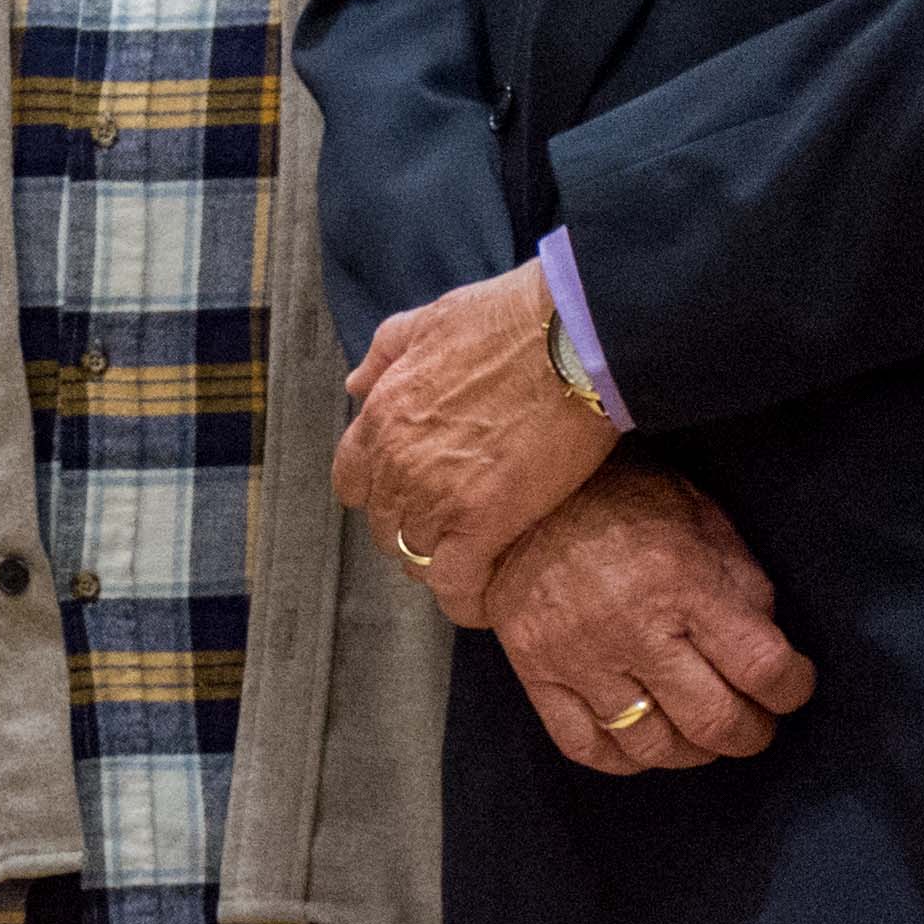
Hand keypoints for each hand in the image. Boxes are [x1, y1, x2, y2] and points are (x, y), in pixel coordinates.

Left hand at [336, 262, 618, 585]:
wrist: (571, 339)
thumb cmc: (508, 321)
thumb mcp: (427, 320)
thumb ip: (383, 354)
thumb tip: (356, 385)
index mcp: (382, 416)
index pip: (352, 482)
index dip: (379, 494)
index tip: (407, 496)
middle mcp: (398, 463)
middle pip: (385, 525)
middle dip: (411, 529)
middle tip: (450, 529)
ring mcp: (437, 497)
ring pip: (415, 556)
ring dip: (440, 561)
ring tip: (471, 561)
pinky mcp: (484, 523)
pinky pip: (455, 584)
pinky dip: (464, 599)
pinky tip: (480, 603)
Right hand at [474, 462, 815, 774]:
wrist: (521, 493)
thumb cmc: (623, 498)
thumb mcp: (701, 517)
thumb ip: (742, 583)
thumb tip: (770, 645)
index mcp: (682, 583)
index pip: (761, 667)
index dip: (792, 688)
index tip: (793, 684)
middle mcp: (631, 629)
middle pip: (713, 721)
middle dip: (752, 733)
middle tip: (756, 722)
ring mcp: (578, 658)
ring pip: (653, 745)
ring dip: (694, 752)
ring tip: (702, 733)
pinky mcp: (535, 673)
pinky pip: (586, 746)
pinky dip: (625, 758)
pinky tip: (645, 740)